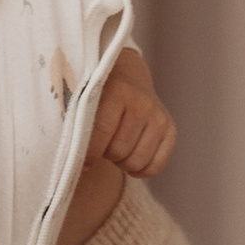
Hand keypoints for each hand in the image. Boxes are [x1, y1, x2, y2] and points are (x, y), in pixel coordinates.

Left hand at [91, 44, 175, 178]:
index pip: (101, 133)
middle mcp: (142, 103)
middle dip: (105, 154)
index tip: (80, 164)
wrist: (126, 74)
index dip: (87, 155)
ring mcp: (159, 116)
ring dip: (121, 162)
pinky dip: (140, 170)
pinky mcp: (170, 129)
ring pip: (137, 162)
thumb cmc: (97, 92)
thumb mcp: (84, 98)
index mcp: (117, 91)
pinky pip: (155, 166)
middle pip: (119, 151)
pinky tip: (130, 157)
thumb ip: (78, 125)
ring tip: (114, 147)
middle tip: (101, 144)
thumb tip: (75, 165)